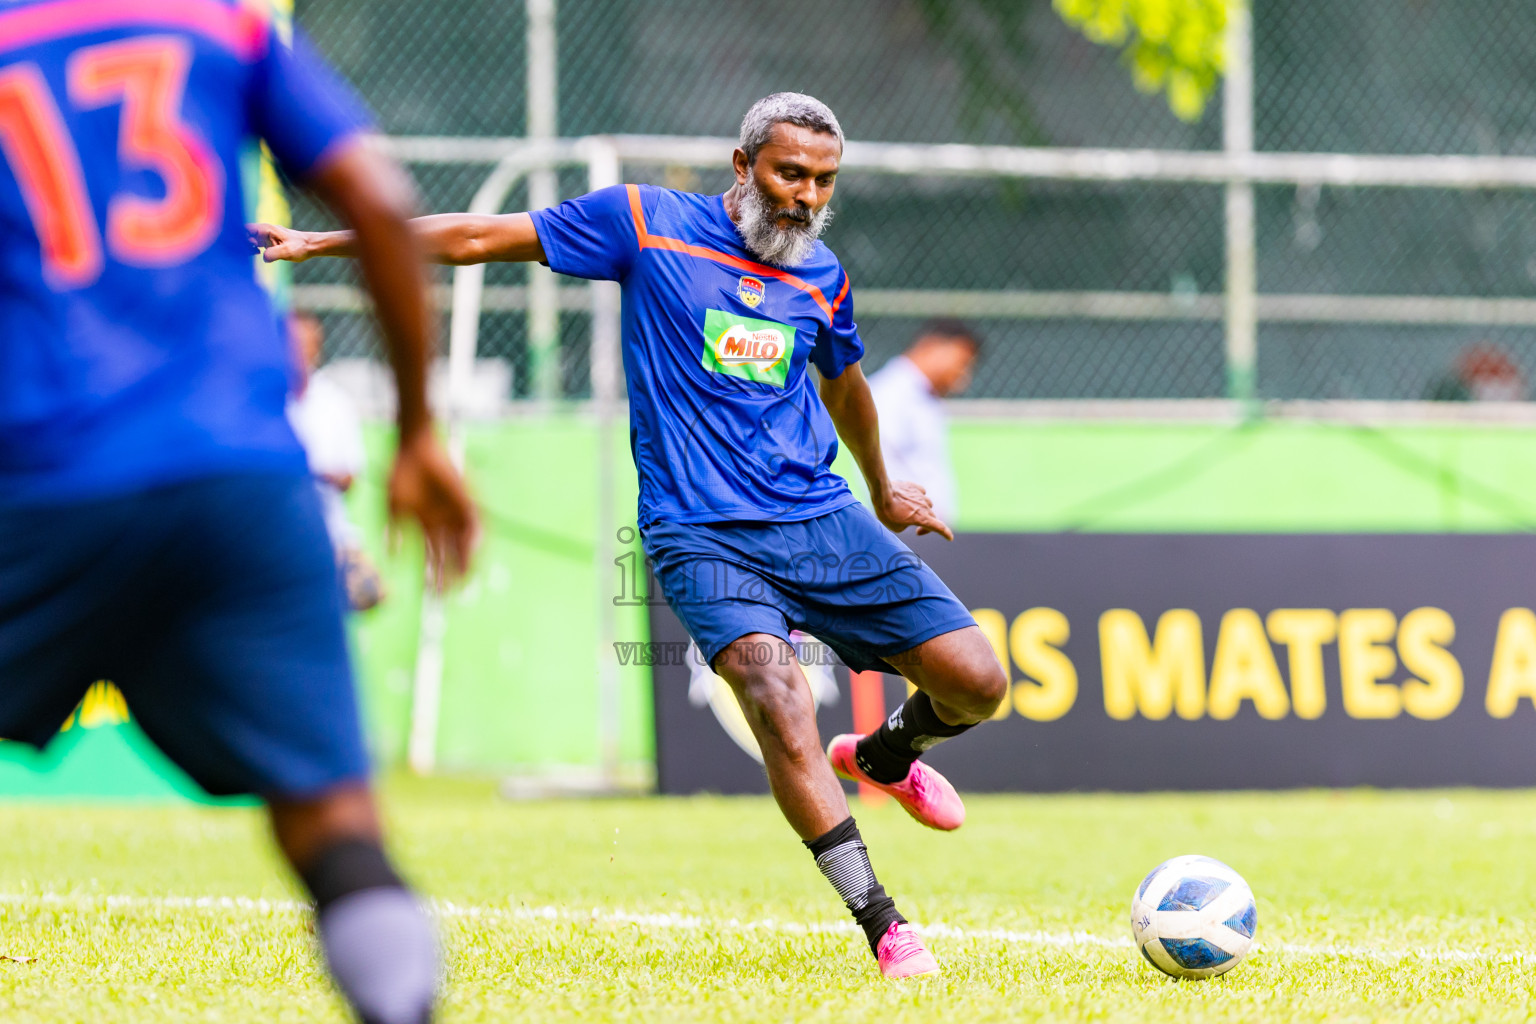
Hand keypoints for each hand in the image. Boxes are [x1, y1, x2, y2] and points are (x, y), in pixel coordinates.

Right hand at [248, 222, 318, 262]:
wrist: (311, 246)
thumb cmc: (300, 247)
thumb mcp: (287, 251)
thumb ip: (274, 253)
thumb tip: (263, 257)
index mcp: (266, 229)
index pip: (245, 228)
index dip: (240, 236)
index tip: (244, 246)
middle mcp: (264, 231)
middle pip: (245, 233)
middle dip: (243, 242)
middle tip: (252, 251)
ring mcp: (266, 236)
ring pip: (250, 238)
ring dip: (247, 245)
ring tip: (255, 252)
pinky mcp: (269, 242)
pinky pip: (256, 242)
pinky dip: (253, 248)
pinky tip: (258, 253)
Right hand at [387, 428, 479, 588]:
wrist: (414, 449)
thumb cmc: (399, 476)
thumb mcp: (393, 509)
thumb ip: (394, 535)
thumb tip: (391, 562)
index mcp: (425, 527)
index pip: (432, 558)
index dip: (433, 576)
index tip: (432, 595)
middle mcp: (442, 523)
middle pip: (450, 555)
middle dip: (449, 575)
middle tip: (450, 595)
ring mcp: (455, 512)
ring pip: (464, 543)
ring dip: (464, 561)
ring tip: (464, 579)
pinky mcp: (467, 500)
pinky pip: (476, 523)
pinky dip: (475, 538)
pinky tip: (473, 551)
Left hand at [873, 480, 953, 540]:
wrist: (882, 493)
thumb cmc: (887, 512)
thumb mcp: (896, 527)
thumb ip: (906, 525)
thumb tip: (908, 518)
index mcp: (922, 518)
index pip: (939, 527)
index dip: (946, 533)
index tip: (950, 538)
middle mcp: (924, 507)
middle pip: (932, 516)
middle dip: (927, 525)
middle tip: (917, 531)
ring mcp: (920, 496)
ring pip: (927, 504)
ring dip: (923, 510)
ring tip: (910, 513)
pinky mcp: (914, 487)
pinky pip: (921, 493)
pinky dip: (918, 498)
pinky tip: (910, 499)